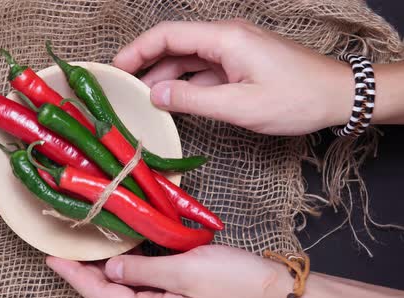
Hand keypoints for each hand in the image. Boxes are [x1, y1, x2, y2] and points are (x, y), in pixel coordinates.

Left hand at [46, 245, 292, 297]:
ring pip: (127, 285)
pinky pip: (146, 279)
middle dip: (84, 272)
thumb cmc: (236, 283)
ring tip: (86, 244)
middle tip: (63, 246)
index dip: (74, 276)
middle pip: (110, 292)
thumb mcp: (186, 271)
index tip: (50, 257)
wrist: (277, 291)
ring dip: (107, 266)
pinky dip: (131, 263)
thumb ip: (144, 271)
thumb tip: (110, 269)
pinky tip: (124, 247)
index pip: (102, 295)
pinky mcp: (180, 295)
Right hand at [112, 20, 354, 135]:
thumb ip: (194, 100)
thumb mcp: (240, 105)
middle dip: (145, 64)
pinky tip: (171, 102)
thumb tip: (156, 96)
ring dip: (164, 77)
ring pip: (187, 59)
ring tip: (140, 99)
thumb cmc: (296, 98)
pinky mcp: (239, 64)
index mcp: (224, 38)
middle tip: (122, 88)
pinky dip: (184, 84)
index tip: (115, 69)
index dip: (137, 50)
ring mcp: (233, 51)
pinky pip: (203, 71)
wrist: (338, 96)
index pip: (168, 35)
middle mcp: (225, 38)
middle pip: (174, 45)